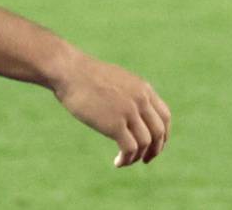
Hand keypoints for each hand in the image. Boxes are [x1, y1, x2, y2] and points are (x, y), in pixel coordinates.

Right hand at [50, 52, 170, 167]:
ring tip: (125, 160)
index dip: (163, 135)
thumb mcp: (116, 80)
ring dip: (138, 156)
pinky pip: (130, 149)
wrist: (67, 70)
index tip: (154, 145)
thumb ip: (130, 94)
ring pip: (145, 143)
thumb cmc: (85, 75)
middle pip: (158, 132)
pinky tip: (117, 162)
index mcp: (142, 88)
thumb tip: (134, 111)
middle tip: (146, 159)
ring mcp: (128, 111)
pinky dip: (127, 159)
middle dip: (155, 150)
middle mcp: (140, 100)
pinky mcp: (115, 124)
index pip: (164, 117)